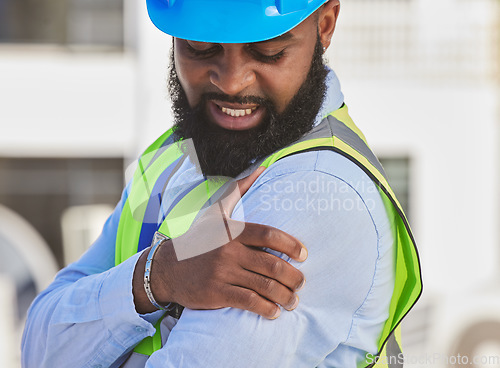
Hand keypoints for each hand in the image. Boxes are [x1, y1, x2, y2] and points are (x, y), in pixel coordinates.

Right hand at [132, 167, 307, 318]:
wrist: (166, 268)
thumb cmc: (197, 239)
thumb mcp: (214, 212)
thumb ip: (238, 190)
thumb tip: (261, 169)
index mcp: (232, 231)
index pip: (269, 235)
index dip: (291, 245)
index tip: (303, 255)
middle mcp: (228, 251)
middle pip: (272, 264)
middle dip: (293, 277)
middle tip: (301, 283)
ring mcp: (222, 273)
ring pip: (264, 286)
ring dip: (284, 296)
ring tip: (293, 301)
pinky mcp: (216, 293)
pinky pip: (248, 302)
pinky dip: (266, 309)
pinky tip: (273, 312)